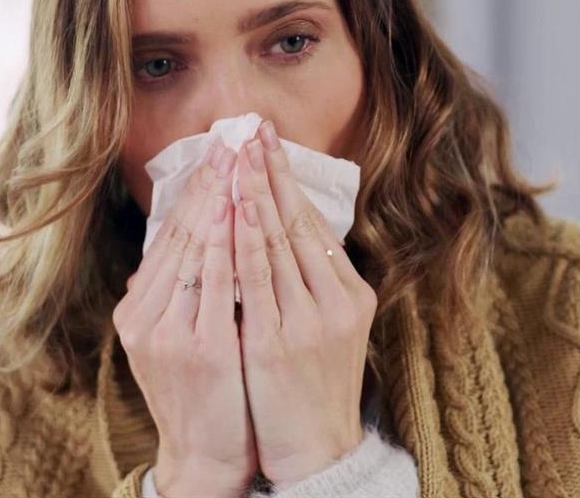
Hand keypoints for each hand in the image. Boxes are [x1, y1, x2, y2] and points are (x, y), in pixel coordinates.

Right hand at [112, 137, 257, 497]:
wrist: (207, 456)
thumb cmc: (205, 393)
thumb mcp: (177, 338)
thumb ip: (178, 292)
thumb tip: (188, 242)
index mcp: (140, 309)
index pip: (171, 235)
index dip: (196, 189)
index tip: (218, 150)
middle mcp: (146, 314)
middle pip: (181, 233)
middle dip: (209, 181)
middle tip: (231, 137)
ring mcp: (169, 330)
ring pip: (195, 249)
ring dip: (218, 198)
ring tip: (236, 158)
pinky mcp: (200, 347)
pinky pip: (215, 282)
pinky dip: (226, 241)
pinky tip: (238, 209)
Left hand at [232, 120, 376, 488]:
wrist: (316, 450)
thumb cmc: (314, 386)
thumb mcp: (329, 329)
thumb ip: (312, 281)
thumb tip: (285, 228)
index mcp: (350, 294)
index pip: (313, 223)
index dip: (288, 178)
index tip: (268, 139)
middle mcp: (335, 302)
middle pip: (297, 223)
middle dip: (271, 172)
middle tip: (251, 128)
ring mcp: (308, 322)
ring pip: (277, 244)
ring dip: (255, 194)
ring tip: (238, 155)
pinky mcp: (278, 343)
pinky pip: (255, 281)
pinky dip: (242, 241)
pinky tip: (230, 211)